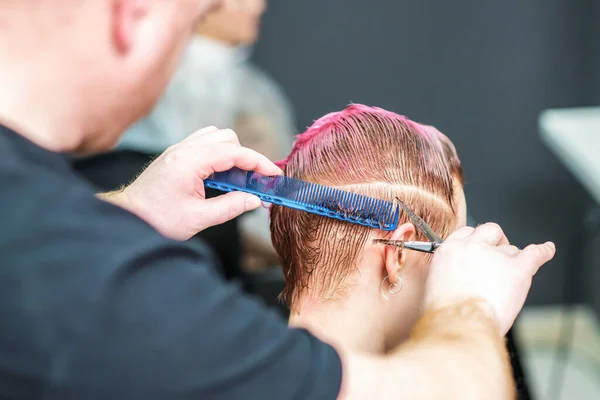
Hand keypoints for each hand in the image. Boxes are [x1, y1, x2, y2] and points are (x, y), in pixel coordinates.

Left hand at [117, 126, 281, 240]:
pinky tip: (220, 176)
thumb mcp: (198, 219)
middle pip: (227, 138)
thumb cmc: (156, 219)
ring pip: (215, 137)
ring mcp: (178, 150)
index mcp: (189, 162)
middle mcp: (183, 150)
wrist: (126, 218)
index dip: (258, 162)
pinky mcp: (175, 155)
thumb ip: (230, 207)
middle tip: (254, 181)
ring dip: (232, 153)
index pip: (234, 152)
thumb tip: (254, 199)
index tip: (273, 175)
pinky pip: (203, 143)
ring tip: (237, 179)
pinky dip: (218, 155)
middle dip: (246, 157)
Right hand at [424, 223, 555, 334]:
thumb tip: (454, 281)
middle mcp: (474, 247)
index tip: (479, 247)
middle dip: (496, 242)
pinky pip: (535, 254)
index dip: (475, 240)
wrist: (460, 322)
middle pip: (491, 231)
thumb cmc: (445, 311)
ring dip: (512, 260)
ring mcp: (498, 257)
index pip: (467, 232)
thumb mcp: (435, 285)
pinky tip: (547, 250)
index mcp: (451, 250)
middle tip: (497, 256)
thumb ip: (448, 276)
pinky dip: (543, 252)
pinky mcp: (518, 270)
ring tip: (512, 274)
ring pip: (512, 249)